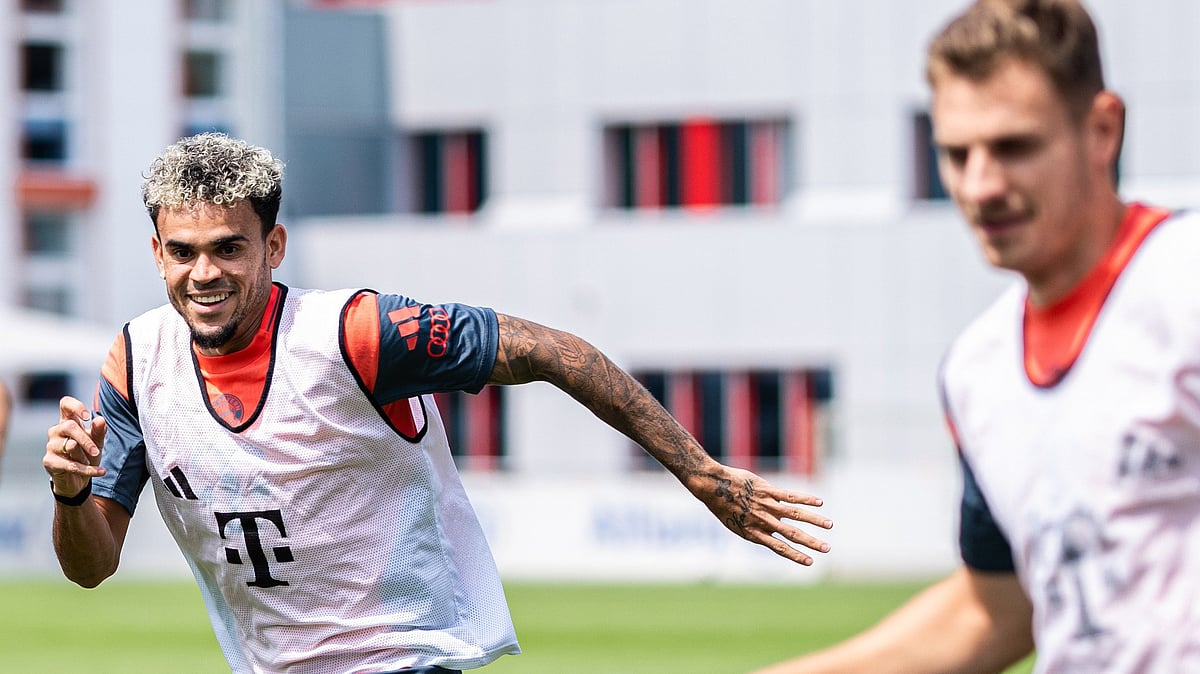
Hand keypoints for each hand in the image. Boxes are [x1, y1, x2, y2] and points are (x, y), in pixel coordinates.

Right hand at [44, 396, 107, 498]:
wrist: (77, 479)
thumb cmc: (86, 454)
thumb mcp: (97, 442)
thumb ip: (99, 431)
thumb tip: (100, 419)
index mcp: (68, 421)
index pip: (65, 404)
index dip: (75, 406)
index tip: (87, 416)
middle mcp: (56, 431)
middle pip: (69, 426)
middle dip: (86, 439)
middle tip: (96, 451)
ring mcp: (51, 446)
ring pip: (70, 446)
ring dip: (85, 457)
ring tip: (91, 461)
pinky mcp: (49, 461)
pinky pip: (71, 465)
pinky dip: (89, 470)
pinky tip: (101, 471)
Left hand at [692, 464, 831, 565]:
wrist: (712, 487)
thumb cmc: (721, 505)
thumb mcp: (735, 523)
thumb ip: (753, 528)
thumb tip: (766, 533)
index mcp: (755, 533)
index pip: (780, 548)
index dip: (795, 555)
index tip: (810, 562)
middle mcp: (763, 521)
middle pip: (792, 534)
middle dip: (811, 543)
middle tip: (827, 549)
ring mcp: (767, 506)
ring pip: (795, 515)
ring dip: (814, 521)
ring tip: (829, 526)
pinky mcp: (768, 491)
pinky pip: (790, 496)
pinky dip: (806, 499)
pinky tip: (820, 502)